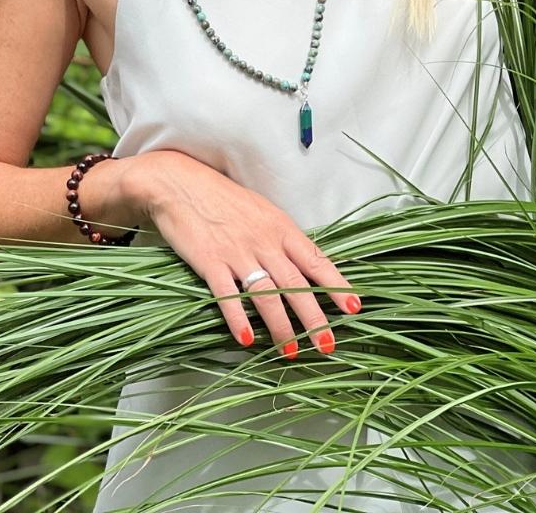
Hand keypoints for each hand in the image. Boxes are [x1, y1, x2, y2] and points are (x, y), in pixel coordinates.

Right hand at [128, 149, 360, 356]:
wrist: (181, 184)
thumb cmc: (224, 199)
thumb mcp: (262, 212)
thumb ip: (282, 238)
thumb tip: (305, 265)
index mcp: (280, 227)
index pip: (315, 259)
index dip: (336, 285)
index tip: (354, 307)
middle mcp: (263, 241)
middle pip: (294, 283)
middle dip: (313, 317)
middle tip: (327, 344)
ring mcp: (236, 252)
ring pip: (265, 294)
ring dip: (279, 325)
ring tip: (289, 350)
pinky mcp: (209, 262)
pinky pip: (227, 295)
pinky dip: (237, 318)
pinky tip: (246, 339)